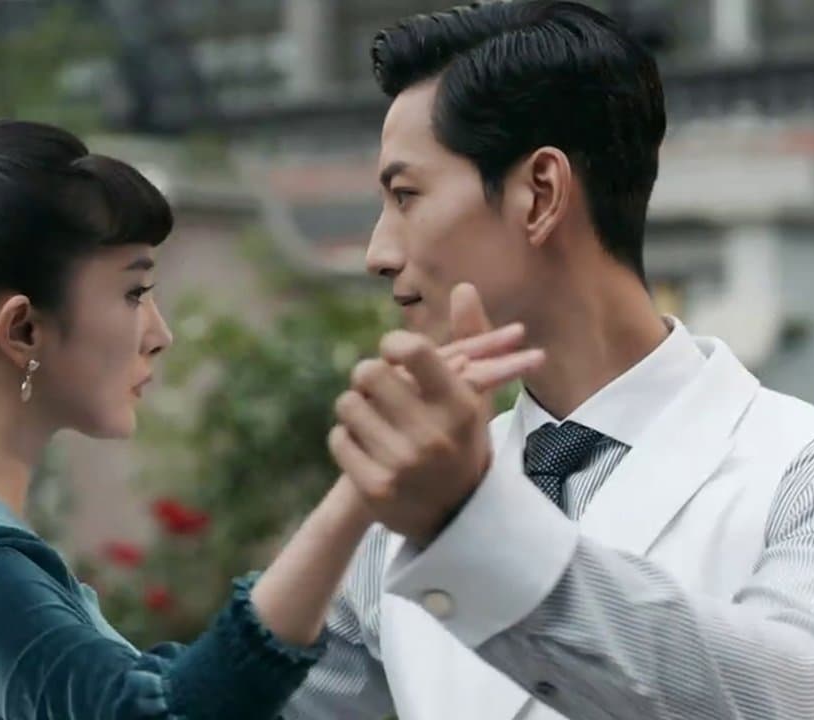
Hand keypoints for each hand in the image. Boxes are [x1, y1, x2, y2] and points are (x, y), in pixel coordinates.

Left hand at [330, 287, 542, 546]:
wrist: (456, 516)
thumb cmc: (462, 440)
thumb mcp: (474, 395)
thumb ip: (471, 340)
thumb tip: (462, 288)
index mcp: (459, 406)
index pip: (412, 351)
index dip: (392, 344)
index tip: (394, 353)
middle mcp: (432, 436)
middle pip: (368, 372)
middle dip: (369, 376)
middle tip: (379, 387)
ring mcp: (402, 466)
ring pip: (347, 404)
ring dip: (356, 406)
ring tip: (375, 418)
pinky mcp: (374, 488)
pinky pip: (338, 438)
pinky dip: (346, 437)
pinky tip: (367, 445)